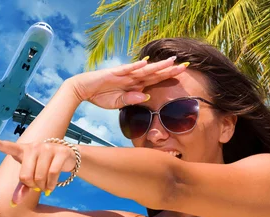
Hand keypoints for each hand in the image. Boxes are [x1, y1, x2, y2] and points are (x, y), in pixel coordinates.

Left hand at [0, 137, 75, 202]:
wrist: (67, 157)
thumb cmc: (44, 166)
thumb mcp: (32, 174)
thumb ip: (22, 187)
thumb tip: (14, 203)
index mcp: (23, 150)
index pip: (9, 147)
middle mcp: (34, 147)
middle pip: (26, 176)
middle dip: (32, 186)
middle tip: (37, 186)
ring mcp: (47, 148)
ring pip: (40, 176)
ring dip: (43, 187)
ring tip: (45, 186)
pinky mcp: (60, 152)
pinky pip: (53, 174)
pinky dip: (51, 185)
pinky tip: (51, 187)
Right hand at [68, 56, 187, 108]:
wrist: (84, 90)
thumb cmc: (101, 96)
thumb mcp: (119, 103)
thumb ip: (132, 100)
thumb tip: (146, 97)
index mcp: (135, 85)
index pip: (155, 80)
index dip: (169, 76)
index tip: (183, 74)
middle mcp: (133, 77)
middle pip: (154, 73)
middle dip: (170, 69)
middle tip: (185, 65)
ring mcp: (125, 74)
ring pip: (144, 70)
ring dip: (157, 66)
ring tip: (171, 61)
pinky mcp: (114, 73)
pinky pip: (127, 69)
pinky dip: (136, 66)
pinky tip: (146, 63)